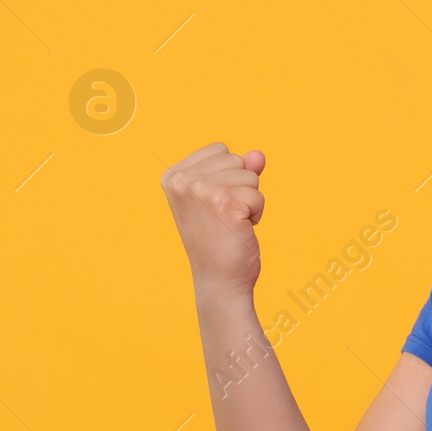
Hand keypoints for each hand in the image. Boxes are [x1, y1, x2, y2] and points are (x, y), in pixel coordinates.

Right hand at [160, 142, 265, 302]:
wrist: (219, 280)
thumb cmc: (218, 240)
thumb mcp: (221, 196)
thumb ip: (238, 169)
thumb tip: (258, 155)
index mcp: (173, 176)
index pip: (220, 150)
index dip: (227, 177)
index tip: (213, 205)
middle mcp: (182, 180)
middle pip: (236, 160)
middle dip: (240, 187)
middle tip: (223, 217)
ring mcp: (202, 190)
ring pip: (250, 176)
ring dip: (249, 201)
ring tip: (230, 224)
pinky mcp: (225, 203)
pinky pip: (258, 195)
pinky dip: (256, 213)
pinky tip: (239, 229)